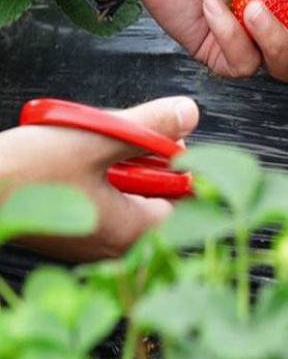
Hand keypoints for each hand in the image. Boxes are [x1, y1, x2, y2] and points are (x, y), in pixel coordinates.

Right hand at [0, 97, 198, 261]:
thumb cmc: (26, 172)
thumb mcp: (98, 138)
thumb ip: (150, 127)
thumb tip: (189, 112)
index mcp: (133, 232)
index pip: (183, 195)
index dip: (175, 160)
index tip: (158, 136)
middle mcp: (115, 245)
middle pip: (154, 190)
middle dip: (141, 155)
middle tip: (116, 131)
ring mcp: (90, 241)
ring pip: (125, 189)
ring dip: (114, 159)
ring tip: (89, 137)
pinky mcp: (69, 230)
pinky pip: (98, 196)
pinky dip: (93, 171)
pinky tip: (70, 154)